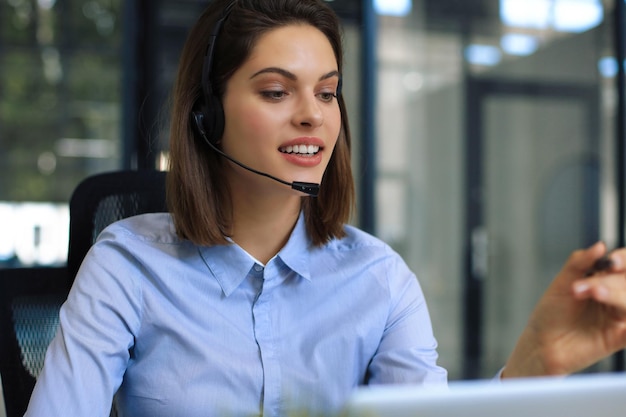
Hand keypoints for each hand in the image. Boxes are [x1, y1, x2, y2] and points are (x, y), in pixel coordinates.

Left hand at [502, 241, 625, 377]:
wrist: (541, 343)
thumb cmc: (551, 313)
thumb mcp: (562, 283)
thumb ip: (579, 263)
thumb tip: (600, 246)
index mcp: (604, 280)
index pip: (623, 264)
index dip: (623, 259)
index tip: (612, 261)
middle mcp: (614, 296)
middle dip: (609, 281)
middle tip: (582, 287)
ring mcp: (618, 317)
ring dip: (614, 294)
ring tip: (592, 292)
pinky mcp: (618, 337)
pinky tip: (622, 323)